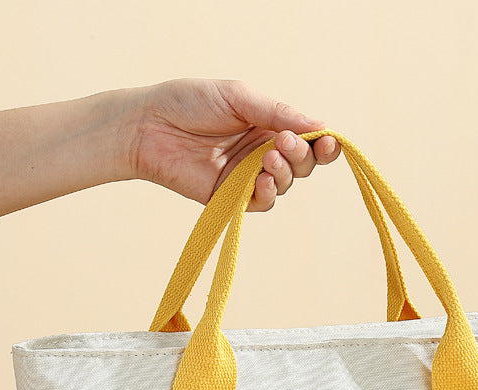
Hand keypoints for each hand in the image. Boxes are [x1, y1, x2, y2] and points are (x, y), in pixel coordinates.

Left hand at [122, 79, 341, 210]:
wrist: (148, 126)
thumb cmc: (188, 103)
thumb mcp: (239, 98)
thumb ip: (279, 113)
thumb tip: (321, 126)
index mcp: (267, 125)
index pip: (307, 139)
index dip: (323, 144)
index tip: (329, 142)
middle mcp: (262, 151)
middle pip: (303, 164)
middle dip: (302, 155)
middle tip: (283, 143)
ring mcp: (247, 176)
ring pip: (286, 184)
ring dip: (285, 173)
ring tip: (267, 159)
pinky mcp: (231, 197)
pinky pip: (262, 203)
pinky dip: (268, 193)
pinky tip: (262, 180)